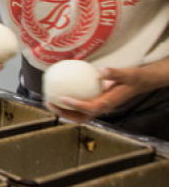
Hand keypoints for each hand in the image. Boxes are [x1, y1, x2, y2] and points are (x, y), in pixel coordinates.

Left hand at [45, 64, 167, 121]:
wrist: (137, 84)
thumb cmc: (131, 79)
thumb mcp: (127, 74)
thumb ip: (115, 73)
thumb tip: (102, 70)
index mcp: (108, 103)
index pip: (90, 107)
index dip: (76, 105)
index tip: (63, 98)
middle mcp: (101, 108)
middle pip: (80, 116)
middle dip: (63, 113)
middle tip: (49, 103)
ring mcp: (97, 107)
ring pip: (77, 114)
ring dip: (62, 111)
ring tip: (48, 101)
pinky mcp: (94, 103)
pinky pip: (78, 106)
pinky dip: (67, 104)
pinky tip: (57, 93)